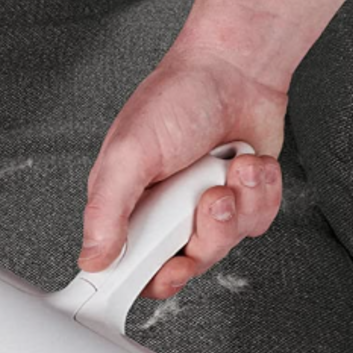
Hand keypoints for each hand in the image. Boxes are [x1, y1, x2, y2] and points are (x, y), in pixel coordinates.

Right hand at [80, 47, 288, 297]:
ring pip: (224, 245)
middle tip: (204, 203)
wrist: (235, 69)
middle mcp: (163, 213)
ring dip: (236, 205)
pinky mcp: (242, 201)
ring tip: (229, 169)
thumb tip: (92, 258)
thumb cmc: (175, 99)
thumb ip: (106, 211)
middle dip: (203, 235)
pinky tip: (246, 163)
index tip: (149, 278)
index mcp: (125, 205)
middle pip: (182, 266)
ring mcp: (203, 209)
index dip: (135, 282)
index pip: (121, 267)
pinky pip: (257, 223)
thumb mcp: (127, 155)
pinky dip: (260, 192)